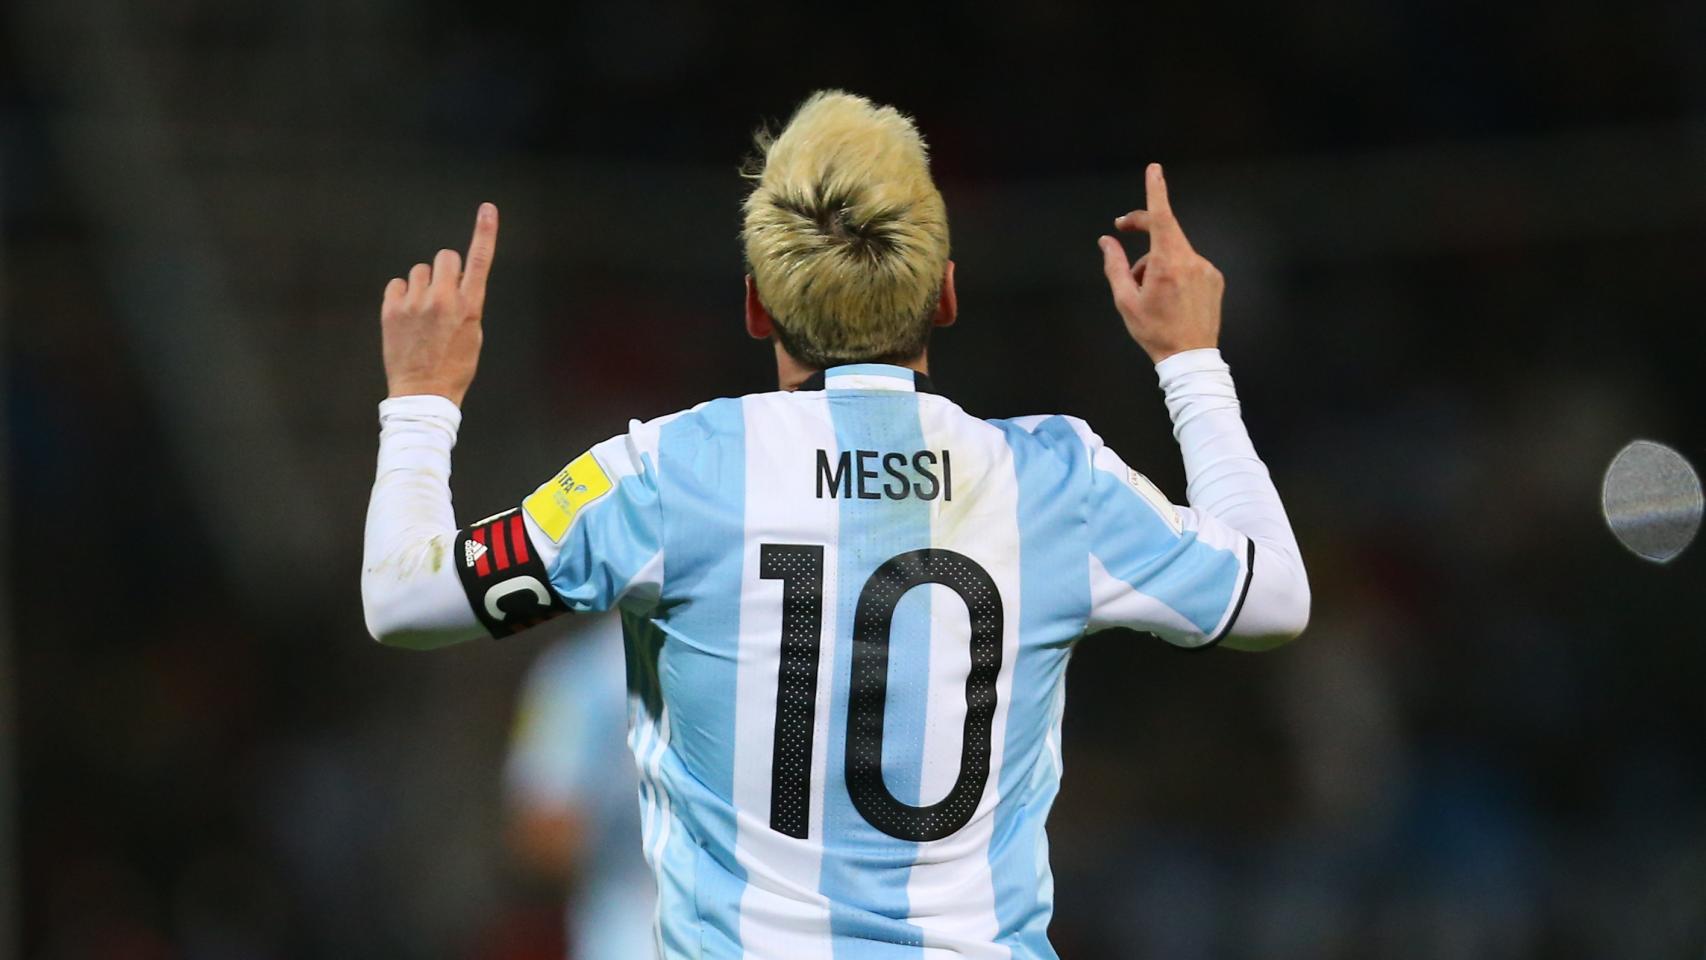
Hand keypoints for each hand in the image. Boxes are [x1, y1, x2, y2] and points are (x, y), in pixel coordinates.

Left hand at [381, 202, 498, 405]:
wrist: (423, 393)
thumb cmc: (454, 367)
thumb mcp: (473, 335)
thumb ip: (467, 305)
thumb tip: (456, 285)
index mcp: (470, 306)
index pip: (480, 259)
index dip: (485, 231)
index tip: (488, 209)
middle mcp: (443, 299)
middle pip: (445, 257)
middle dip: (445, 270)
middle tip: (442, 295)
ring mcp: (415, 303)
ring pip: (419, 271)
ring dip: (422, 286)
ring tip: (422, 314)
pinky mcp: (392, 310)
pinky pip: (397, 284)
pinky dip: (402, 296)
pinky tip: (406, 317)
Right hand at [1097, 164, 1222, 363]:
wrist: (1190, 357)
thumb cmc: (1154, 331)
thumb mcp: (1125, 300)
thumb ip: (1114, 265)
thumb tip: (1107, 241)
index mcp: (1168, 264)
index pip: (1162, 217)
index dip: (1156, 191)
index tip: (1154, 170)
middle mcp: (1191, 261)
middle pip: (1165, 231)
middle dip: (1142, 228)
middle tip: (1119, 229)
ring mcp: (1206, 269)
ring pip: (1174, 252)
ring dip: (1156, 262)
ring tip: (1147, 292)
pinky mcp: (1214, 278)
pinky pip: (1188, 265)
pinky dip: (1174, 272)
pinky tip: (1168, 297)